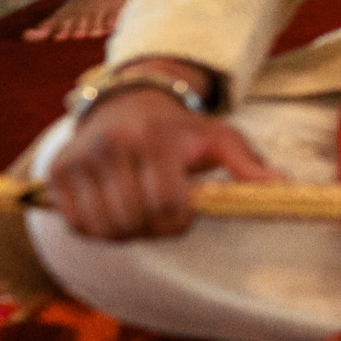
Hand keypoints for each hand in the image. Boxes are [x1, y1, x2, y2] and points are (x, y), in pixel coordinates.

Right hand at [46, 72, 278, 240]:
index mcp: (155, 137)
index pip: (167, 204)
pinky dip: (97, 231)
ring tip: (140, 217)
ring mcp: (81, 157)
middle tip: (162, 220)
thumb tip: (284, 186)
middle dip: (153, 230)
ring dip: (125, 235)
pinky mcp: (57, 171)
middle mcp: (113, 144)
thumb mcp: (219, 137)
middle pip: (134, 220)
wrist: (127, 105)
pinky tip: (115, 214)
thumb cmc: (181, 130)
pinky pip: (76, 225)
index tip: (184, 217)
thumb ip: (247, 163)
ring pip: (103, 228)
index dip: (178, 223)